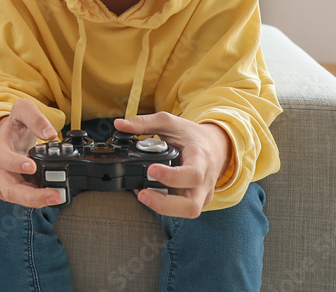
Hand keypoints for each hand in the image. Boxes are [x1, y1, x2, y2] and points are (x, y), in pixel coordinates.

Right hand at [0, 98, 67, 207]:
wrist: (9, 134)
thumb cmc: (16, 124)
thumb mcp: (24, 109)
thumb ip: (36, 119)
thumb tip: (50, 134)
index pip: (1, 157)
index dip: (15, 164)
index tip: (32, 166)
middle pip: (7, 187)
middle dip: (30, 195)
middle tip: (52, 195)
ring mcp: (0, 179)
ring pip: (13, 196)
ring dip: (34, 201)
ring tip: (55, 198)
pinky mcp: (8, 188)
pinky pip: (19, 198)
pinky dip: (34, 200)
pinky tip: (49, 197)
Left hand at [114, 113, 232, 217]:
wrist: (215, 146)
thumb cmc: (192, 135)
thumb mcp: (170, 123)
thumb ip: (144, 123)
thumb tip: (119, 124)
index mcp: (201, 159)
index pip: (193, 174)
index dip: (172, 176)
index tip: (151, 169)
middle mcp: (204, 181)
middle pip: (192, 206)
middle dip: (165, 204)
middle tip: (142, 193)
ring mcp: (201, 194)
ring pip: (187, 212)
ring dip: (163, 208)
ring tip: (143, 194)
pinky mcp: (196, 201)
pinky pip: (181, 210)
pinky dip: (164, 206)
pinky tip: (149, 194)